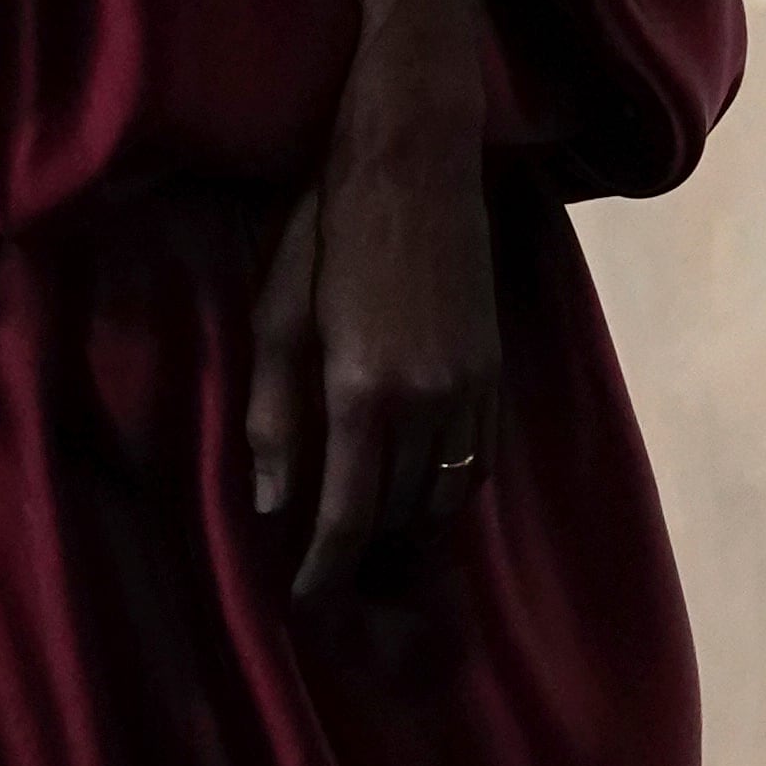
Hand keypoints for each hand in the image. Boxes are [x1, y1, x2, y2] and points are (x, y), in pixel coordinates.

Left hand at [248, 93, 502, 601]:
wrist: (415, 166)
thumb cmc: (327, 234)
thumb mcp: (279, 321)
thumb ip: (275, 416)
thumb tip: (272, 503)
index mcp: (362, 392)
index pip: (348, 515)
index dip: (326, 568)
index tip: (306, 598)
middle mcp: (427, 402)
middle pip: (400, 514)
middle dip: (365, 553)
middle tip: (334, 572)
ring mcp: (469, 387)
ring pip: (447, 494)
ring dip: (409, 528)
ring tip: (376, 544)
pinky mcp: (493, 368)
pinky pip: (479, 457)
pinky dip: (449, 489)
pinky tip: (422, 492)